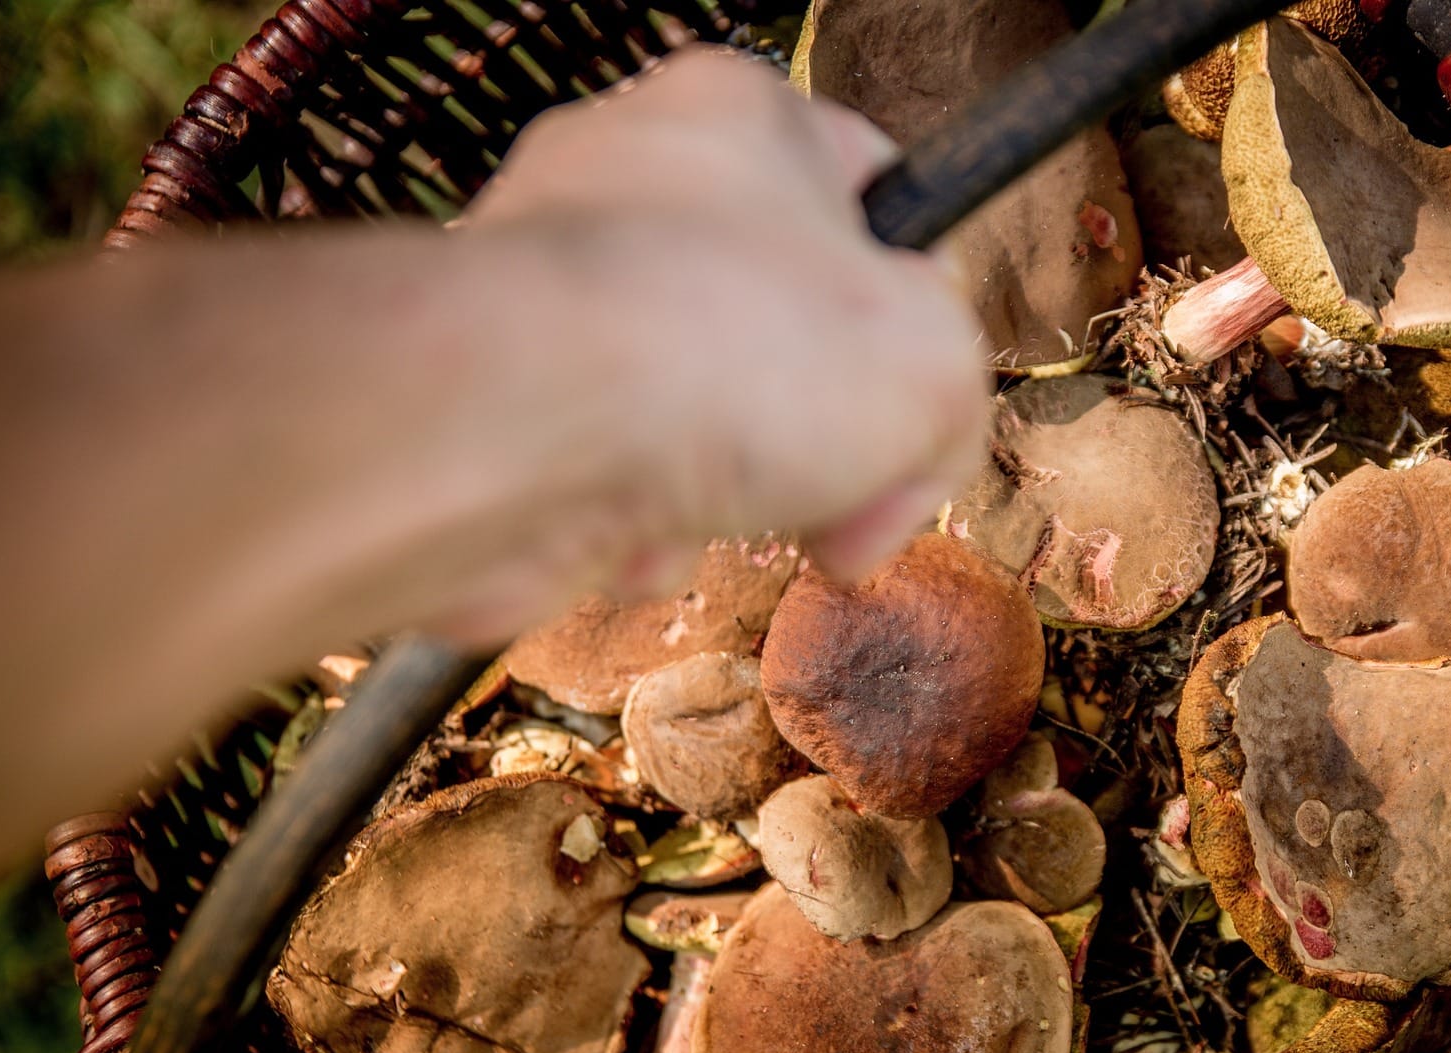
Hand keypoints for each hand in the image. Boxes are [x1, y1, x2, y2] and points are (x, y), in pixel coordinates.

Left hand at [439, 48, 989, 638]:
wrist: (511, 429)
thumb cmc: (719, 353)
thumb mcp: (933, 372)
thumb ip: (957, 404)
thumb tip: (901, 482)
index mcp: (743, 118)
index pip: (871, 189)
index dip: (922, 303)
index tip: (923, 394)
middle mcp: (629, 179)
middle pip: (780, 325)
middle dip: (822, 439)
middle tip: (847, 501)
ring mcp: (549, 282)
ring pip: (693, 413)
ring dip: (730, 495)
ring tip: (721, 513)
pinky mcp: (493, 387)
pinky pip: (605, 468)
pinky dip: (636, 524)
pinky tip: (638, 537)